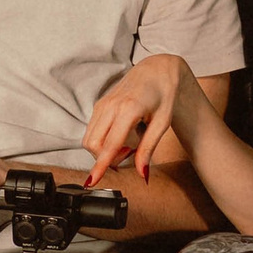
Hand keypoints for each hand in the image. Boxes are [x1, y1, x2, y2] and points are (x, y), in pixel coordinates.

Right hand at [84, 55, 197, 184]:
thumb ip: (149, 148)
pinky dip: (102, 140)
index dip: (100, 166)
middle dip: (105, 159)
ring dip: (103, 150)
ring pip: (89, 139)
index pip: (109, 144)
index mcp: (128, 109)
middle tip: (129, 155)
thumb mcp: (162, 123)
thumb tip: (142, 174)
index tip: (91, 182)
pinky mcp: (99, 105)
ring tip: (128, 144)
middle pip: (93, 144)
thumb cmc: (164, 94)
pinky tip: (121, 136)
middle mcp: (110, 106)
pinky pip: (92, 130)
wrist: (157, 70)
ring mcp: (102, 104)